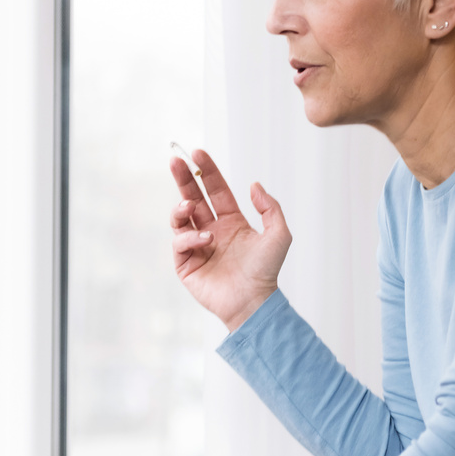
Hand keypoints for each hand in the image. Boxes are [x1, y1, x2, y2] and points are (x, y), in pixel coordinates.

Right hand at [169, 149, 291, 331]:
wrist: (254, 301)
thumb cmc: (267, 271)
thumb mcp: (278, 234)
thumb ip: (269, 207)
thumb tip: (253, 185)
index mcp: (231, 221)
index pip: (215, 190)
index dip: (206, 172)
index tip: (197, 154)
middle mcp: (211, 231)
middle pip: (192, 198)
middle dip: (183, 179)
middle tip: (175, 161)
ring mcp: (197, 247)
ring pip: (180, 219)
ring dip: (181, 208)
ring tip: (188, 207)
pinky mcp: (186, 264)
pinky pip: (180, 243)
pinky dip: (189, 237)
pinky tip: (206, 239)